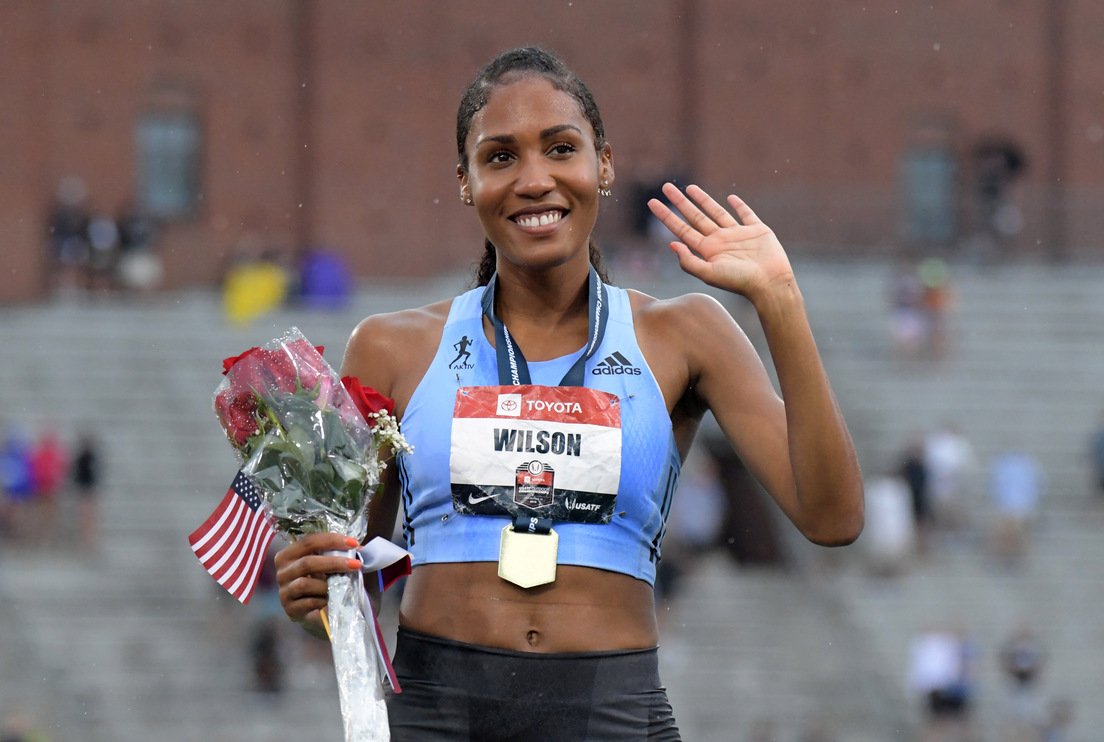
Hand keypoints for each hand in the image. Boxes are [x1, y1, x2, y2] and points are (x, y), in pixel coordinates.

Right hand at [275, 532, 361, 629]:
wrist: (332, 614)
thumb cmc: (334, 583)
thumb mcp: (338, 565)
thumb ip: (344, 554)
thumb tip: (360, 548)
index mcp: (291, 554)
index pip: (308, 541)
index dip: (332, 540)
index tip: (354, 544)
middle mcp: (283, 571)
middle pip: (307, 562)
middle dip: (334, 562)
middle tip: (356, 565)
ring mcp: (284, 592)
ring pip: (305, 583)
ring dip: (328, 584)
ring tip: (343, 587)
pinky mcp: (290, 610)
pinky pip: (307, 602)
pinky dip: (323, 600)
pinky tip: (332, 601)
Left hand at [647, 183, 793, 300]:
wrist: (770, 283)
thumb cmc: (739, 281)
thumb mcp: (709, 274)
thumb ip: (689, 261)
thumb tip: (671, 244)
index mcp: (707, 250)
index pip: (681, 229)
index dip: (666, 216)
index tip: (651, 202)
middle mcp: (719, 240)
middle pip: (694, 217)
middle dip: (680, 202)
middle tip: (665, 186)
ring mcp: (738, 235)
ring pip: (716, 212)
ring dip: (703, 200)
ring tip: (690, 187)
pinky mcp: (757, 230)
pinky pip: (746, 215)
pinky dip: (739, 206)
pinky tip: (731, 198)